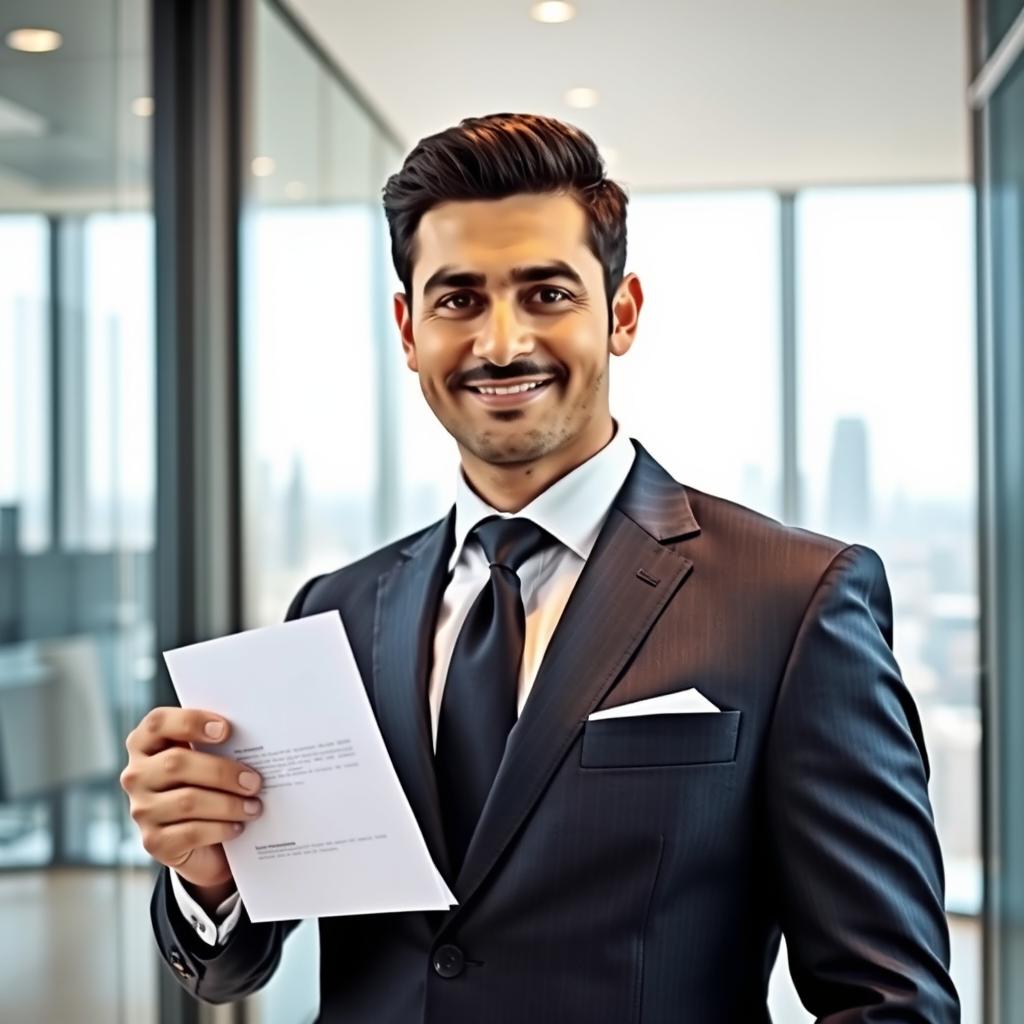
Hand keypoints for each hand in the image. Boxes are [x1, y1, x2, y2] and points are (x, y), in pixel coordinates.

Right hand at [121, 708, 262, 900]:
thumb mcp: (207, 757)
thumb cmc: (208, 784)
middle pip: (175, 763)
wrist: (200, 840)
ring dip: (229, 804)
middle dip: (222, 771)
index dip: (190, 721)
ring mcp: (142, 810)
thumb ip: (217, 743)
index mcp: (146, 744)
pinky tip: (238, 827)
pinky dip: (221, 828)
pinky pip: (191, 832)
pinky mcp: (154, 842)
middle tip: (254, 781)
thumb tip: (253, 736)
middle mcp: (137, 775)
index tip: (226, 729)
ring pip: (187, 801)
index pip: (157, 723)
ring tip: (254, 806)